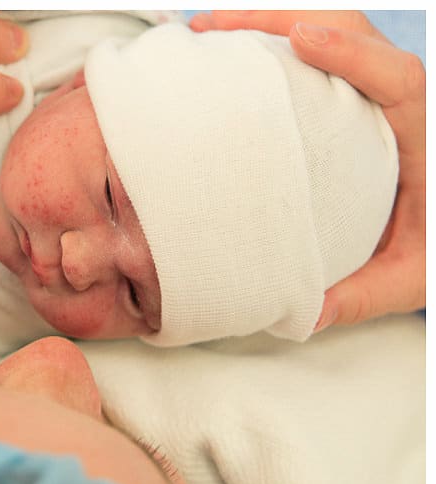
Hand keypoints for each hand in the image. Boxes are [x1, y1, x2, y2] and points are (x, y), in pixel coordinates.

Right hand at [190, 11, 424, 329]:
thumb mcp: (414, 275)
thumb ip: (363, 294)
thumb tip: (304, 313)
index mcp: (424, 130)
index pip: (395, 76)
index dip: (348, 52)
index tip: (298, 38)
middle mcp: (404, 98)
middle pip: (351, 29)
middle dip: (279, 18)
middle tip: (211, 27)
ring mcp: (381, 90)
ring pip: (335, 28)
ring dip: (273, 22)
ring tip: (210, 33)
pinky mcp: (363, 95)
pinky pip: (324, 52)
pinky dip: (279, 42)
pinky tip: (238, 56)